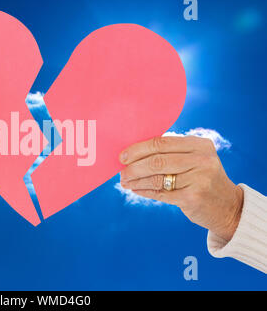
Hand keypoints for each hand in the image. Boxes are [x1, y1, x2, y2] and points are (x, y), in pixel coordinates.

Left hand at [119, 136, 243, 240]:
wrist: (228, 207)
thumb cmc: (202, 179)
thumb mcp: (195, 159)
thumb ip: (171, 153)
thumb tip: (133, 154)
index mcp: (200, 145)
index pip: (162, 142)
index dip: (138, 149)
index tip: (123, 156)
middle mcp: (202, 160)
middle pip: (157, 160)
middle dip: (134, 166)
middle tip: (121, 172)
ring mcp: (199, 179)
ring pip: (157, 178)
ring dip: (136, 180)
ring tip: (125, 182)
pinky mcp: (193, 198)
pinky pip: (161, 193)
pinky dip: (145, 191)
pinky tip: (136, 189)